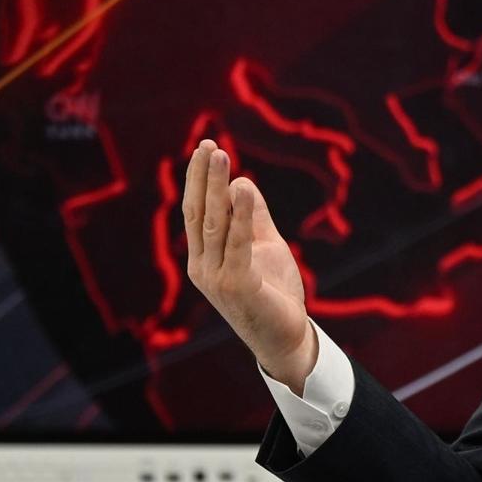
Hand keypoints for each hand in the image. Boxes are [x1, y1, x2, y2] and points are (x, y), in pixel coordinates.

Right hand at [183, 139, 317, 393]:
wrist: (285, 337)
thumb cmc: (273, 292)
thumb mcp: (264, 245)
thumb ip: (254, 216)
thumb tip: (242, 181)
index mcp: (203, 257)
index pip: (196, 212)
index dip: (198, 180)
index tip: (205, 148)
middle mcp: (202, 267)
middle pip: (199, 213)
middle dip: (202, 177)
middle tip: (207, 144)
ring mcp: (216, 278)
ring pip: (215, 224)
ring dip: (216, 187)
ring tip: (220, 156)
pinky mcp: (237, 285)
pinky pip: (238, 243)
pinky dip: (241, 215)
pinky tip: (243, 188)